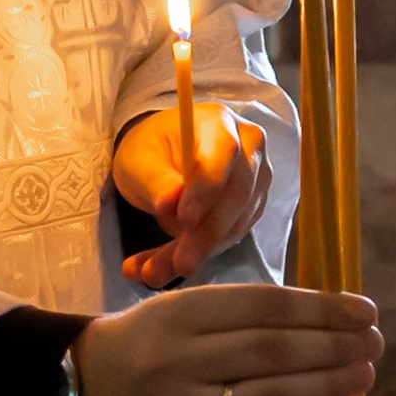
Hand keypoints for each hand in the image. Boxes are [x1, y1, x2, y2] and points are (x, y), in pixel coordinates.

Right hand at [63, 283, 379, 395]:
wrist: (85, 393)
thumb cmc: (150, 344)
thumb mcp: (183, 311)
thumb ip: (244, 315)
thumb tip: (331, 319)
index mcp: (180, 313)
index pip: (262, 307)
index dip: (320, 308)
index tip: (363, 310)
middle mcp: (181, 359)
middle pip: (271, 351)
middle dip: (333, 346)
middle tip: (374, 342)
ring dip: (330, 386)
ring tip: (365, 374)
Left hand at [114, 104, 267, 286]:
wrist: (164, 157)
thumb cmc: (151, 150)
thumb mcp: (139, 159)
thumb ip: (155, 179)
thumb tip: (170, 203)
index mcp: (218, 123)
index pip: (224, 152)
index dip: (208, 187)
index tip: (185, 217)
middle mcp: (248, 150)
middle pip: (237, 195)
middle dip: (205, 234)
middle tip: (179, 264)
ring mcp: (255, 181)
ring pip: (235, 224)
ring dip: (196, 252)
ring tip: (153, 271)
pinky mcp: (250, 209)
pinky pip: (229, 238)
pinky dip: (196, 256)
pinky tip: (162, 265)